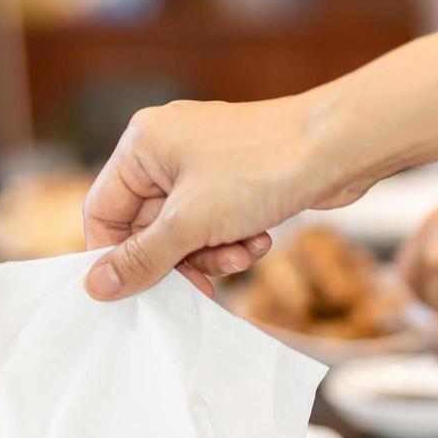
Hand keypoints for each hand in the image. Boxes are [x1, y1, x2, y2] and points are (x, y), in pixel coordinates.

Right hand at [82, 94, 376, 299]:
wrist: (340, 147)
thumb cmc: (262, 168)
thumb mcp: (191, 224)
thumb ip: (141, 259)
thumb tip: (96, 286)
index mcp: (142, 145)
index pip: (102, 212)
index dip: (116, 256)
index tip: (135, 292)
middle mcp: (167, 149)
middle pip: (146, 228)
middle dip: (178, 259)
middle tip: (200, 285)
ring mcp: (202, 163)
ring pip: (183, 232)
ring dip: (210, 254)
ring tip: (242, 254)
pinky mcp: (233, 178)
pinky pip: (214, 223)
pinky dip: (232, 239)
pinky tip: (259, 240)